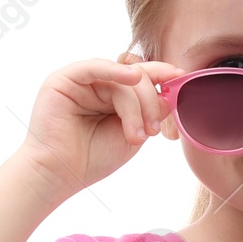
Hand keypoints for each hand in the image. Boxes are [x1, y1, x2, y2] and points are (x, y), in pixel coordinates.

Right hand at [15, 53, 184, 199]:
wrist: (62, 174)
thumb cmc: (94, 158)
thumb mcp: (133, 135)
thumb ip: (149, 113)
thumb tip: (167, 94)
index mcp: (114, 95)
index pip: (141, 78)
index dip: (161, 75)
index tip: (181, 77)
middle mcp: (98, 84)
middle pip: (135, 78)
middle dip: (150, 102)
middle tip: (152, 132)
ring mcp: (82, 80)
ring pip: (120, 79)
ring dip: (135, 107)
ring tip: (136, 136)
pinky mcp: (64, 79)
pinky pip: (94, 67)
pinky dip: (114, 71)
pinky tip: (132, 78)